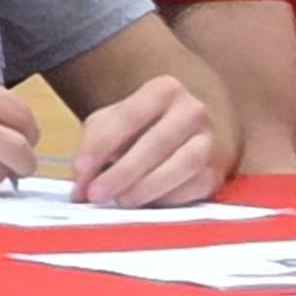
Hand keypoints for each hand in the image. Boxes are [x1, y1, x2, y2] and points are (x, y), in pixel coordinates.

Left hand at [71, 72, 225, 206]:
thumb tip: (80, 186)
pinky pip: (194, 188)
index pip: (128, 116)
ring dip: (146, 187)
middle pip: (157, 142)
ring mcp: (209, 141)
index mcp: (164, 89)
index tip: (80, 171)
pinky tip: (145, 205)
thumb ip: (94, 146)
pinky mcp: (216, 172)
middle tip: (96, 194)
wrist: (190, 133)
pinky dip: (167, 199)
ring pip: (183, 165)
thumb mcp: (115, 122)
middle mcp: (192, 110)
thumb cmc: (144, 127)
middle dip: (123, 172)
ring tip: (120, 202)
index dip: (101, 146)